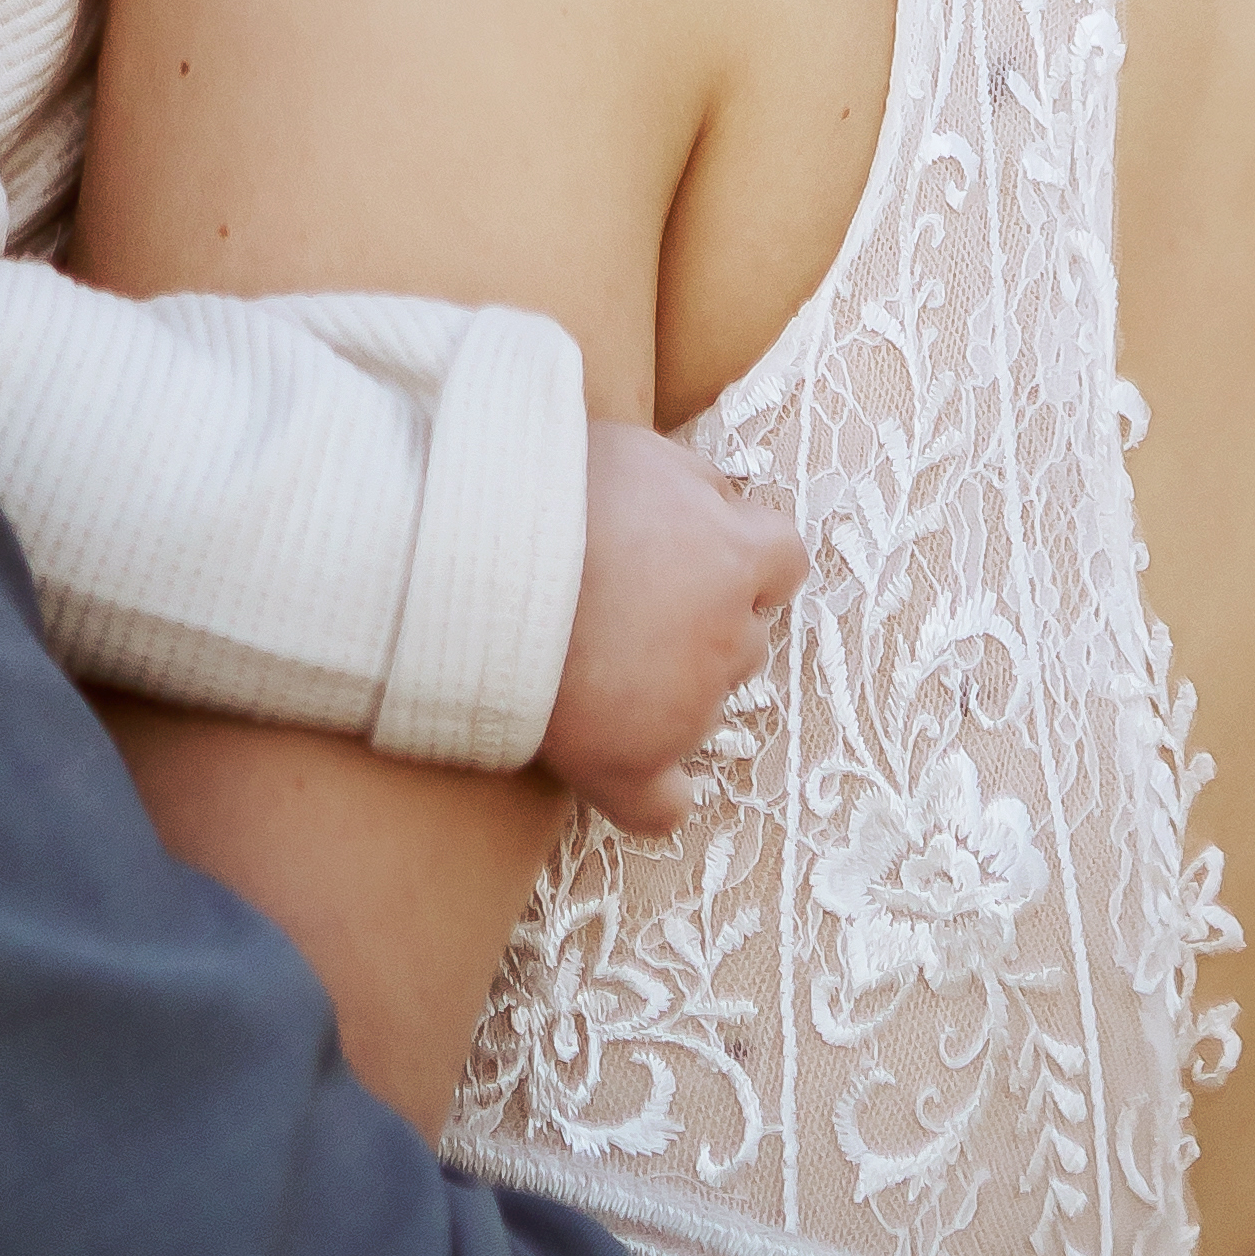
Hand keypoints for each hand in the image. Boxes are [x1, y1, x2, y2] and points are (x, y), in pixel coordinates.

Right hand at [538, 424, 807, 839]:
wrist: (471, 559)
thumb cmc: (548, 490)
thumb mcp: (637, 448)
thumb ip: (690, 478)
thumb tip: (717, 498)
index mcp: (733, 555)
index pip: (784, 559)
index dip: (744, 559)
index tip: (700, 555)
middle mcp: (724, 636)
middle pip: (742, 636)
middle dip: (700, 623)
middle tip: (629, 603)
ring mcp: (684, 709)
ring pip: (705, 706)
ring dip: (670, 688)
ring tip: (596, 661)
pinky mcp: (627, 765)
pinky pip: (661, 806)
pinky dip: (651, 793)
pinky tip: (632, 775)